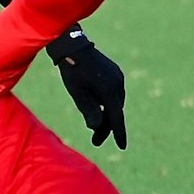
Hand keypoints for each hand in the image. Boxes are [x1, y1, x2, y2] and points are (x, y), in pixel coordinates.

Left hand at [49, 34, 127, 148]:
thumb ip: (88, 111)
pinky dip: (107, 104)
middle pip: (115, 112)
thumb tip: (96, 128)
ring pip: (115, 103)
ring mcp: (118, 78)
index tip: (122, 147)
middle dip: (106, 127)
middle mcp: (118, 84)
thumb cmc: (72, 70)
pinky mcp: (115, 73)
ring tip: (94, 127)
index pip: (116, 118)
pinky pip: (114, 94)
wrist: (73, 45)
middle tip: (95, 141)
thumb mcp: (77, 94)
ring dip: (107, 116)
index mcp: (109, 91)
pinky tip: (99, 109)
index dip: (119, 134)